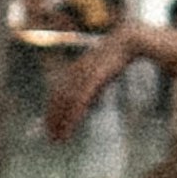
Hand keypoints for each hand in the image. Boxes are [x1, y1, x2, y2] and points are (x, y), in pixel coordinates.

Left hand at [46, 23, 142, 141]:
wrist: (127, 40)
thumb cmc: (116, 57)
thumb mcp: (100, 72)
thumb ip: (92, 87)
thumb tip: (86, 103)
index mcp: (74, 70)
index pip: (57, 93)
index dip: (52, 110)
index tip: (49, 125)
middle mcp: (75, 72)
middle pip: (58, 99)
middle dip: (53, 119)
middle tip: (51, 137)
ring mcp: (83, 75)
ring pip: (67, 102)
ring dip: (61, 121)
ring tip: (59, 137)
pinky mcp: (93, 78)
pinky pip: (80, 99)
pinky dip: (73, 114)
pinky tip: (71, 125)